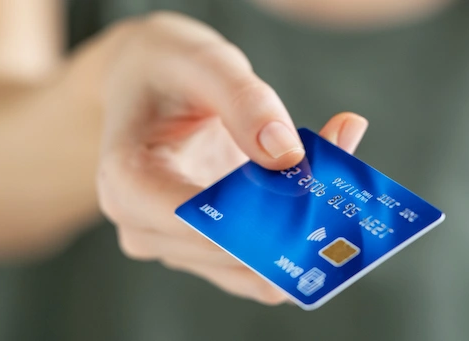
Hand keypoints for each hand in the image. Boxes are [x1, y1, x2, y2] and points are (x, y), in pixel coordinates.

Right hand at [90, 12, 367, 303]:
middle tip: (342, 157)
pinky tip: (327, 171)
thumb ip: (245, 102)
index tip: (313, 190)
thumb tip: (287, 157)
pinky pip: (266, 262)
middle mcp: (145, 229)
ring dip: (306, 225)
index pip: (193, 224)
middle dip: (293, 217)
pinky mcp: (209, 253)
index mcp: (126, 185)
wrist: (150, 82)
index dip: (256, 219)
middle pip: (233, 252)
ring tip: (338, 152)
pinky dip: (302, 229)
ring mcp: (178, 248)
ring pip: (258, 269)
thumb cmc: (167, 68)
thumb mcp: (203, 63)